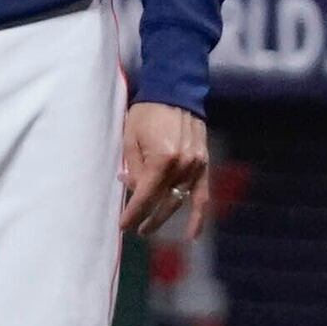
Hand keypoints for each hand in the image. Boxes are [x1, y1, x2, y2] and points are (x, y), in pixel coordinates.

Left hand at [117, 101, 209, 235]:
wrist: (176, 91)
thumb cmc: (147, 112)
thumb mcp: (130, 138)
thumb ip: (133, 167)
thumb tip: (133, 190)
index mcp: (161, 159)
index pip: (144, 197)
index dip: (132, 214)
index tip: (122, 226)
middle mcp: (182, 166)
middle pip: (161, 202)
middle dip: (145, 217)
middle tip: (132, 229)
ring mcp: (196, 167)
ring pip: (178, 201)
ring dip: (163, 216)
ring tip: (148, 227)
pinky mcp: (204, 165)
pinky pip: (203, 196)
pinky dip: (199, 217)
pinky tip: (192, 235)